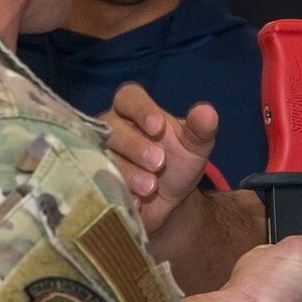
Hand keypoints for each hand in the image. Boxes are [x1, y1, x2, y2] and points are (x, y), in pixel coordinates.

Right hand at [104, 82, 217, 233]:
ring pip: (103, 155)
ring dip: (128, 171)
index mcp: (134, 111)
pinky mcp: (94, 181)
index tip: (158, 128)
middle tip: (158, 163)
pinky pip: (96, 183)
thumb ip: (201, 130)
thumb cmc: (178, 165)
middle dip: (135, 145)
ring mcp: (98, 154)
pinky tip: (136, 202)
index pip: (129, 97)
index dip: (141, 110)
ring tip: (150, 187)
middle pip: (112, 127)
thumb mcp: (194, 148)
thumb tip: (207, 112)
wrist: (169, 203)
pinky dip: (118, 192)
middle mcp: (111, 128)